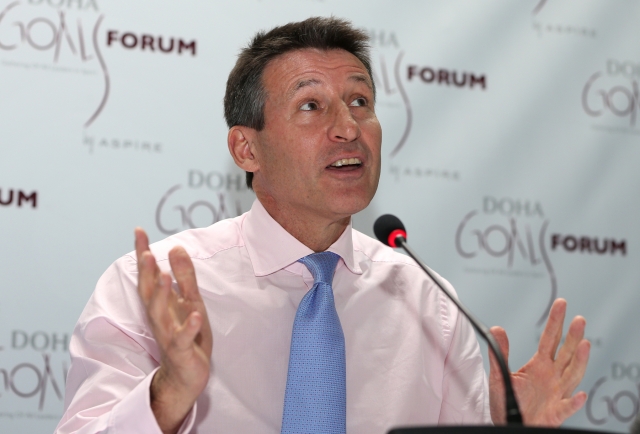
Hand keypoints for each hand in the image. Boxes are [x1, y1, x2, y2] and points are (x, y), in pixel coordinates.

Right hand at [135, 228, 212, 433]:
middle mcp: (159, 317)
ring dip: (160, 295)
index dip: (142, 253)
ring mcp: (168, 335)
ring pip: (159, 314)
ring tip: (163, 275)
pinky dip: (189, 327)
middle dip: (146, 273)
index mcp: (161, 304)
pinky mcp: (182, 351)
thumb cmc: (187, 337)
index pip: (148, 275)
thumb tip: (176, 246)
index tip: (139, 230)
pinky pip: (183, 338)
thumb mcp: (190, 301)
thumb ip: (184, 276)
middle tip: (145, 253)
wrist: (186, 377)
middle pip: (148, 293)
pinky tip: (196, 315)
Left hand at [488, 298, 590, 425]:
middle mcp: (552, 376)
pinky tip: (579, 395)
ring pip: (572, 375)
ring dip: (580, 362)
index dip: (555, 322)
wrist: (511, 424)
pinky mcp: (555, 413)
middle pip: (566, 353)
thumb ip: (499, 353)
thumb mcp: (499, 375)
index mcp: (539, 365)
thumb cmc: (509, 401)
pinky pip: (566, 407)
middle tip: (579, 319)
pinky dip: (574, 402)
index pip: (550, 339)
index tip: (561, 304)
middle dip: (573, 337)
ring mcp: (556, 393)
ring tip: (585, 345)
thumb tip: (496, 329)